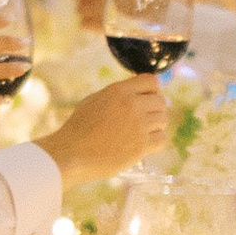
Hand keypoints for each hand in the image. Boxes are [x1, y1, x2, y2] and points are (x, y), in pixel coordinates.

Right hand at [46, 72, 169, 184]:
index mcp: (120, 91)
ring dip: (154, 126)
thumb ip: (118, 94)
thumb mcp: (95, 100)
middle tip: (143, 119)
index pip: (151, 81)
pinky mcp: (141, 146)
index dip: (151, 90)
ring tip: (140, 132)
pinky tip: (143, 144)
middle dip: (154, 109)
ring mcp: (139, 126)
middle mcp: (132, 105)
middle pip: (161, 101)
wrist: (72, 153)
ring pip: (163, 120)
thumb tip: (137, 93)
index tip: (146, 99)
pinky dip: (155, 141)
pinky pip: (162, 139)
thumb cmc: (79, 127)